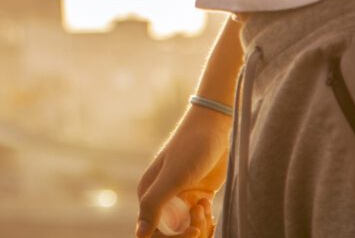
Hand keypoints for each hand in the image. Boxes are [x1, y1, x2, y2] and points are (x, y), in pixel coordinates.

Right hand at [135, 106, 228, 236]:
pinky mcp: (196, 199)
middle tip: (202, 210)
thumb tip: (139, 236)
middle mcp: (161, 200)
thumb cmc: (192, 147)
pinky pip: (199, 222)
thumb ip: (154, 203)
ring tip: (206, 203)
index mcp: (148, 195)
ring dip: (201, 225)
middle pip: (172, 234)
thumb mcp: (174, 176)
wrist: (214, 128)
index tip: (193, 230)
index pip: (154, 233)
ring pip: (187, 230)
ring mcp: (179, 200)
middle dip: (189, 231)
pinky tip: (210, 203)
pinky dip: (207, 220)